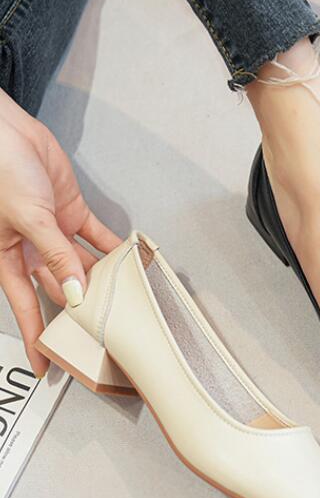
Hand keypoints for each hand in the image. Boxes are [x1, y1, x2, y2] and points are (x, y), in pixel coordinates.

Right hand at [0, 89, 120, 376]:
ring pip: (82, 263)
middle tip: (107, 326)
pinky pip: (95, 235)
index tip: (46, 366)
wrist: (6, 131)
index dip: (37, 334)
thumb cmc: (0, 172)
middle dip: (81, 306)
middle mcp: (32, 249)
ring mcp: (54, 231)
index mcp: (8, 256)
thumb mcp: (28, 218)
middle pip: (60, 286)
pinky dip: (112, 246)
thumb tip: (75, 292)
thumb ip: (54, 255)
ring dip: (102, 277)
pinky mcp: (71, 211)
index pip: (25, 305)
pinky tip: (128, 259)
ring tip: (126, 296)